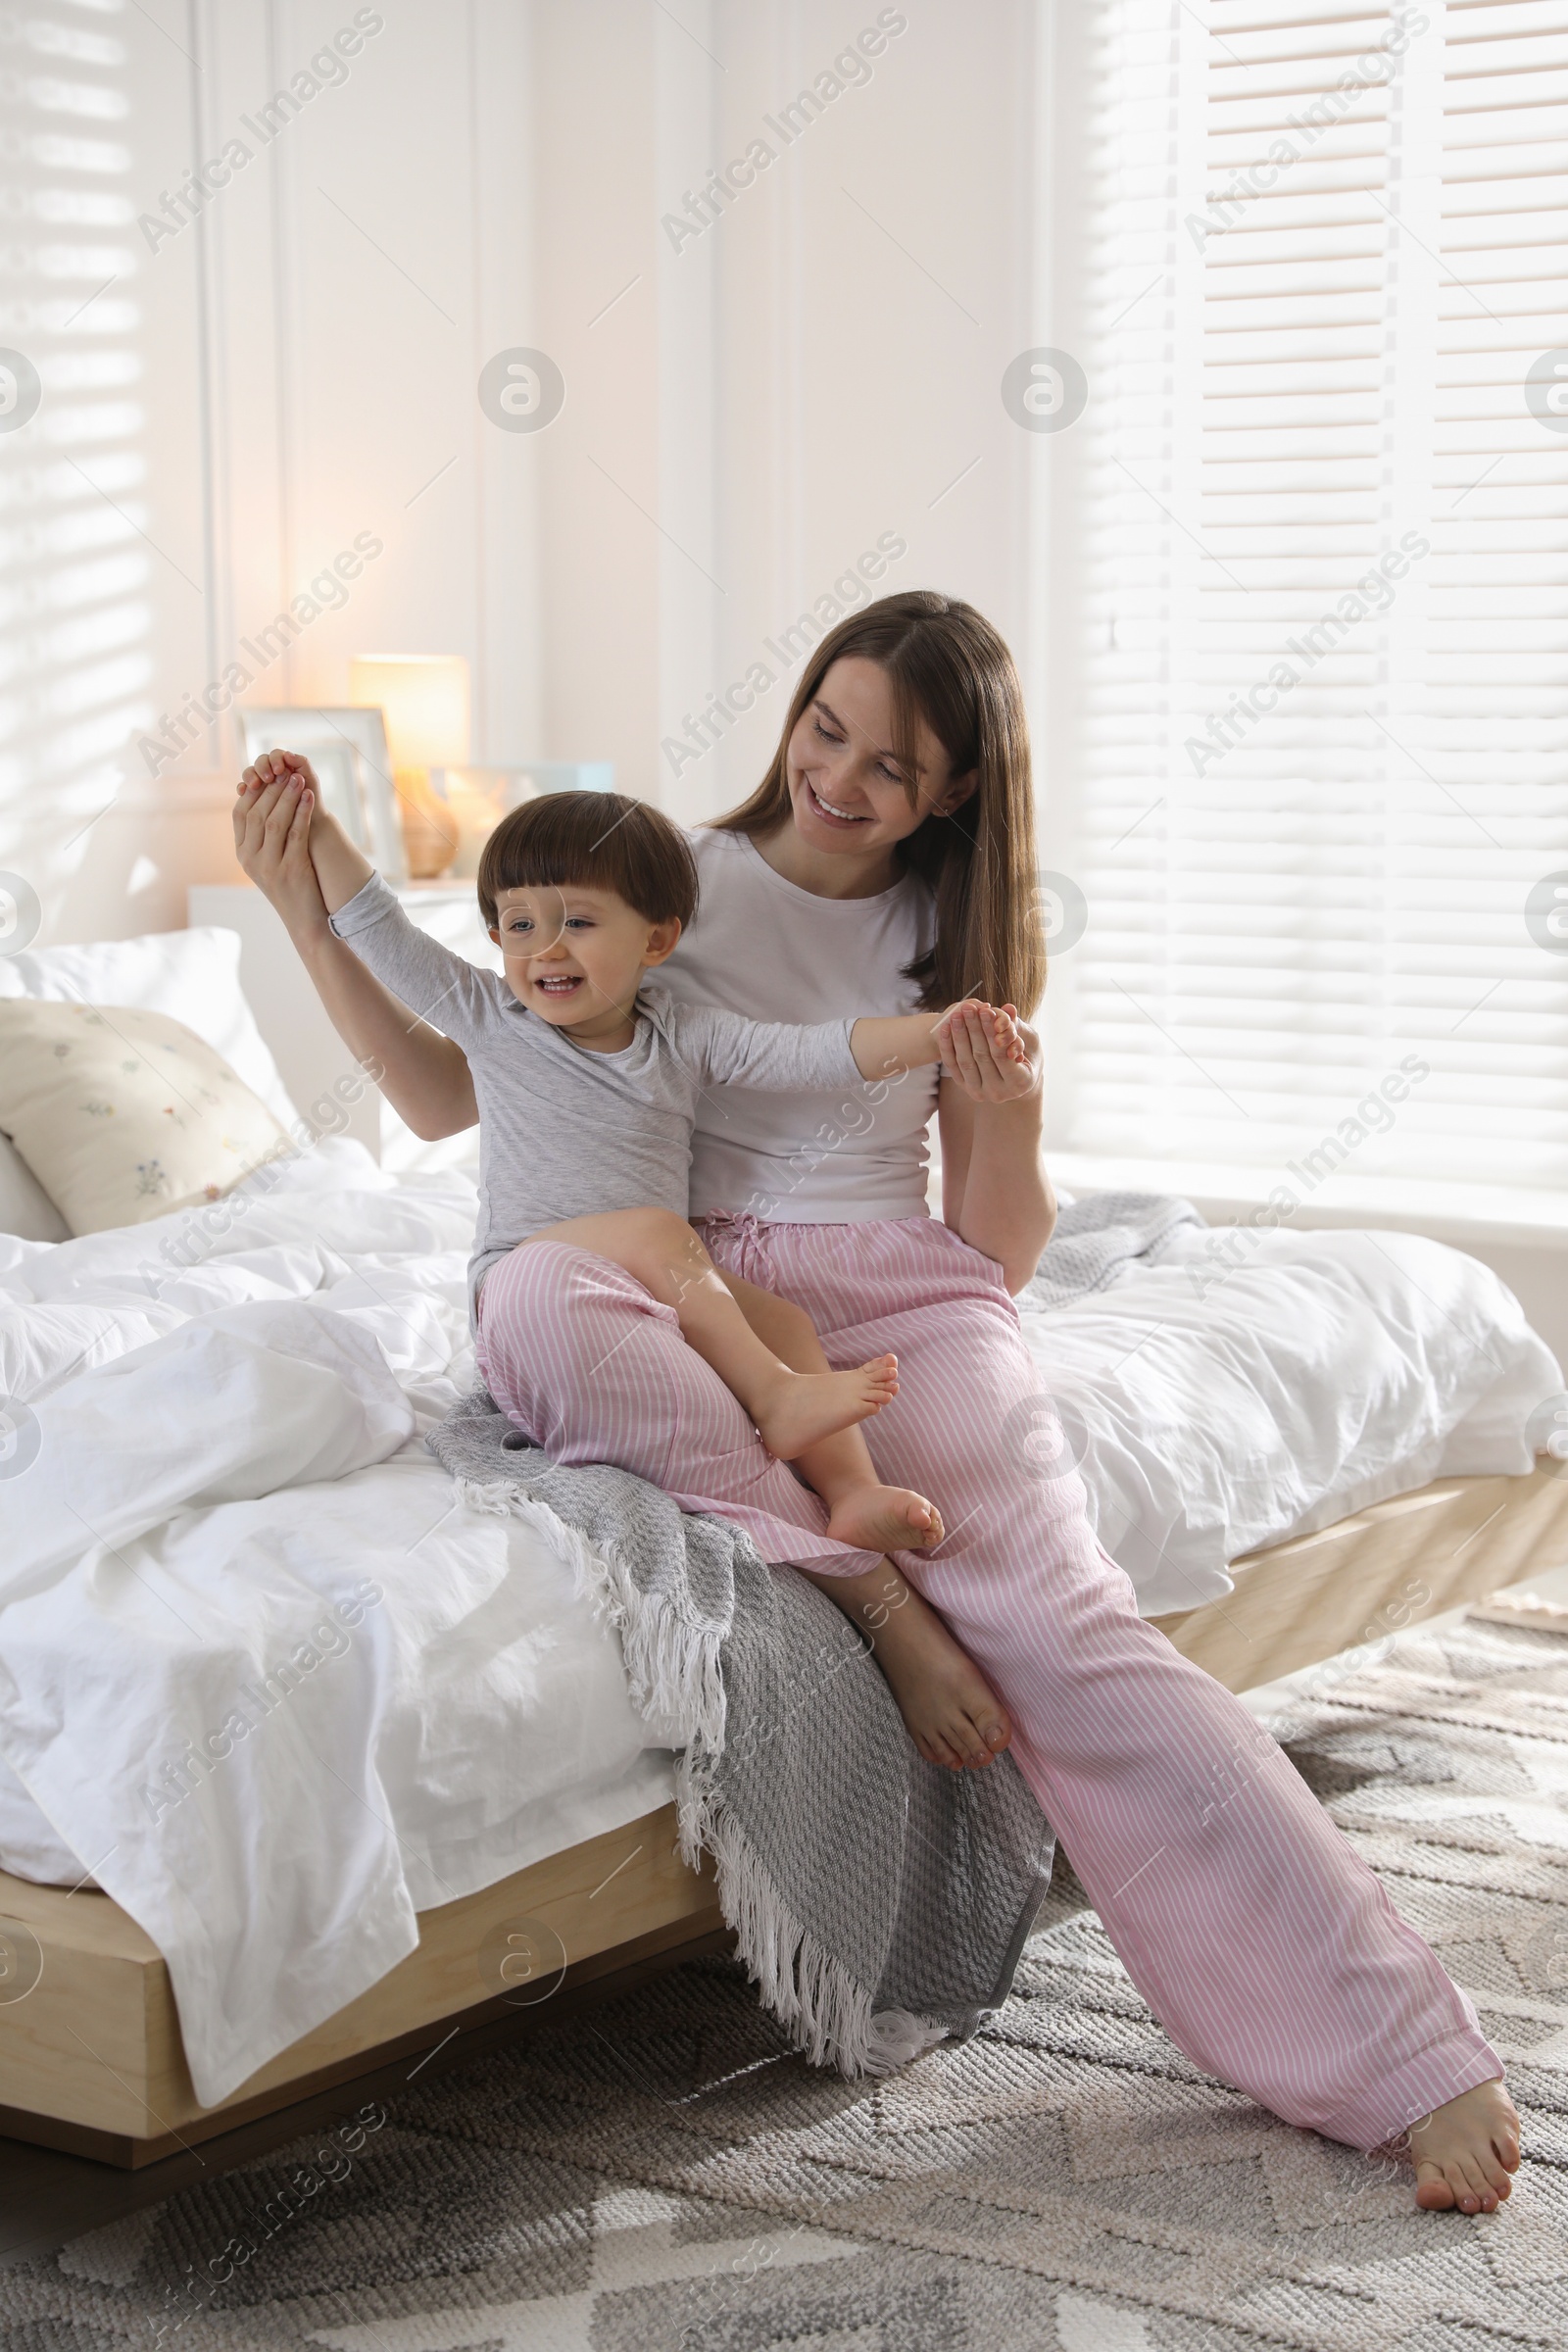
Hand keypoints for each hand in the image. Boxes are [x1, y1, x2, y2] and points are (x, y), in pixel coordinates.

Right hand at [233, 753, 328, 939]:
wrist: (305, 920)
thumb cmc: (290, 886)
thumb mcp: (269, 861)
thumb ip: (263, 836)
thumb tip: (266, 800)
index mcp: (242, 854)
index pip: (240, 814)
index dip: (254, 791)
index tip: (268, 775)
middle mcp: (250, 860)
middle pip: (257, 814)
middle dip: (272, 790)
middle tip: (285, 772)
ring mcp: (269, 866)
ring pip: (274, 821)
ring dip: (287, 796)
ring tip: (298, 779)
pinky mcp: (290, 870)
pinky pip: (295, 834)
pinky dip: (302, 812)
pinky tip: (309, 797)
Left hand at [934, 999, 1039, 1104]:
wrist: (1015, 1079)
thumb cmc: (1029, 1055)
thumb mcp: (1030, 1040)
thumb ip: (1018, 1026)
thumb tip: (1008, 1008)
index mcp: (1021, 1083)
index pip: (1002, 1055)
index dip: (992, 1032)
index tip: (986, 1010)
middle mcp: (1000, 1093)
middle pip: (982, 1056)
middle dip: (974, 1029)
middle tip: (968, 1008)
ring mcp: (981, 1093)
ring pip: (966, 1061)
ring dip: (959, 1035)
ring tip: (956, 1014)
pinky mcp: (965, 1088)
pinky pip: (953, 1066)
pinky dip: (947, 1046)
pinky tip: (945, 1028)